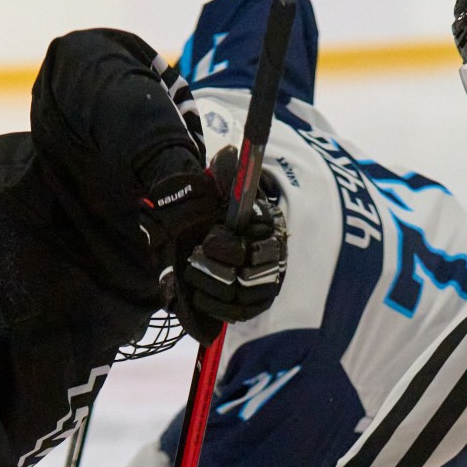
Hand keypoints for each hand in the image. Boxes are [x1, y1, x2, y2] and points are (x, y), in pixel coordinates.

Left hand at [172, 147, 286, 339]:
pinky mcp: (255, 305)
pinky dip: (212, 305)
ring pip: (237, 296)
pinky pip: (235, 313)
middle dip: (214, 268)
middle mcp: (273, 258)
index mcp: (269, 228)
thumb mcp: (225, 191)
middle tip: (195, 257)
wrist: (224, 236)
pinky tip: (198, 292)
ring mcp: (266, 284)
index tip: (207, 241)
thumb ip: (227, 175)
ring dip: (208, 285)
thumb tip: (228, 154)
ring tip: (193, 272)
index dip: (226, 247)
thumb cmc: (225, 214)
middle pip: (245, 276)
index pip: (255, 247)